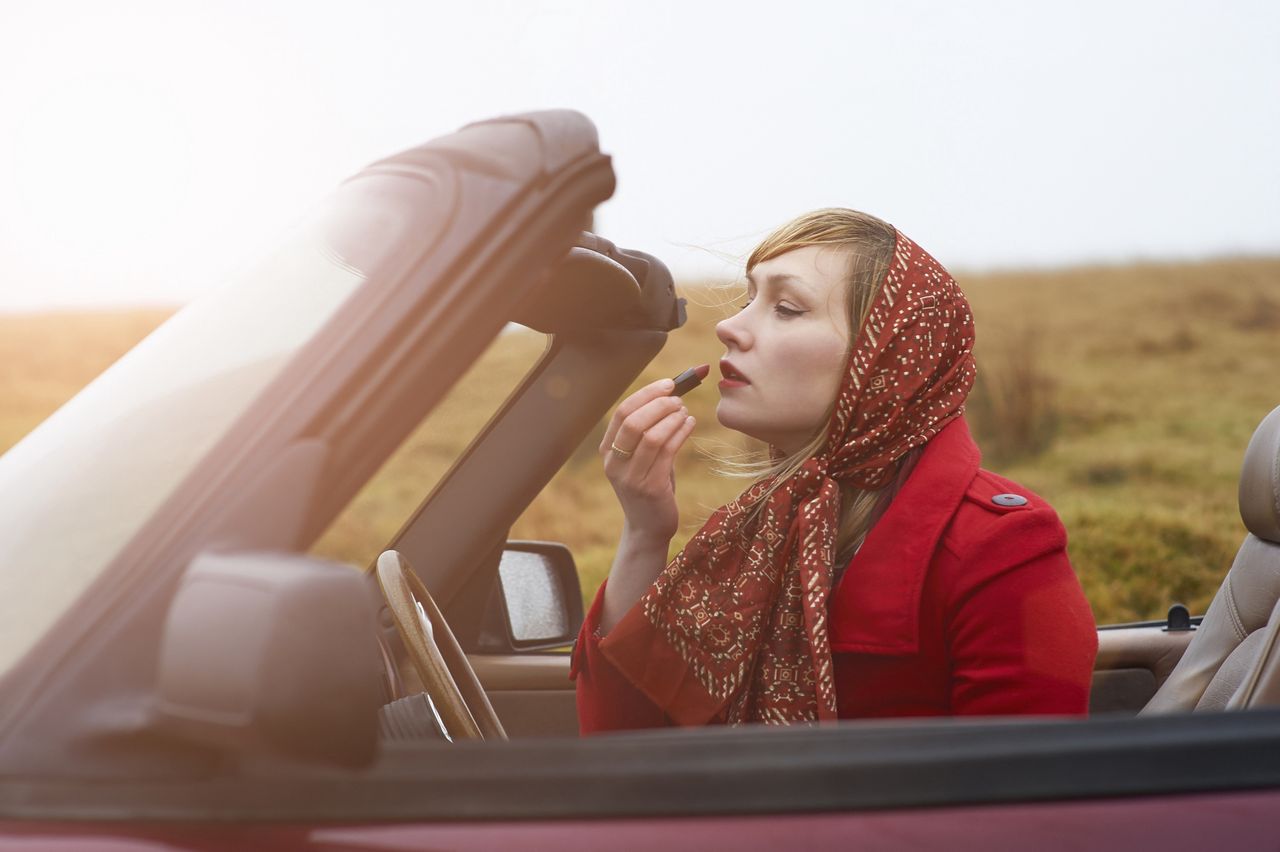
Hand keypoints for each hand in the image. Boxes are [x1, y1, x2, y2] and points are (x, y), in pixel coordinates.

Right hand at [600, 377, 696, 542]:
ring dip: (672, 418)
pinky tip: (690, 424)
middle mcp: (614, 463)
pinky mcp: (651, 488)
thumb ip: (647, 430)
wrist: (648, 527)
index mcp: (608, 451)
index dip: (645, 395)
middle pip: (633, 422)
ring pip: (652, 437)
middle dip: (659, 404)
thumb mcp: (640, 457)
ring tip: (685, 412)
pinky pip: (668, 452)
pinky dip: (681, 432)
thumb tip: (670, 393)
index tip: (667, 384)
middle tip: (679, 397)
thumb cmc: (649, 484)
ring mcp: (631, 477)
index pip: (621, 413)